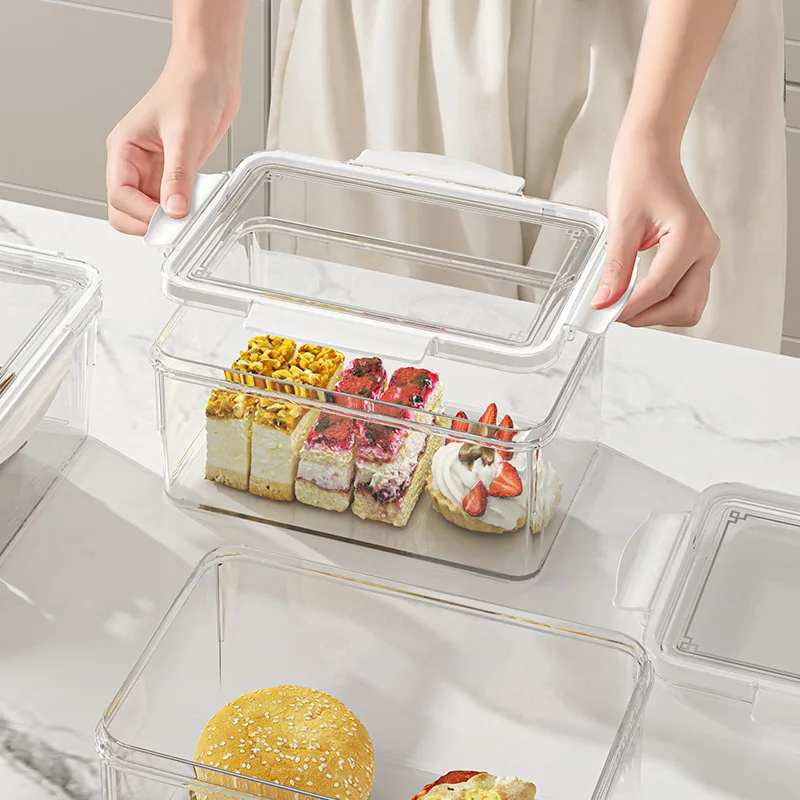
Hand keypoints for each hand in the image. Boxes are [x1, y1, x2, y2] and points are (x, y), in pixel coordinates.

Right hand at [106, 58, 239, 234]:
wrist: (211, 73)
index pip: (119, 196)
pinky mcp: (174, 174)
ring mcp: (154, 170)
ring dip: (167, 218)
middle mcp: (134, 163)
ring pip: (149, 210)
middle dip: (147, 222)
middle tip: (175, 226)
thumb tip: (174, 211)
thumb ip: (178, 177)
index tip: (168, 221)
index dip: (141, 214)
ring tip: (190, 214)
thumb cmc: (190, 88)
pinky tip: (197, 204)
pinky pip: (172, 203)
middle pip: (125, 210)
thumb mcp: (184, 135)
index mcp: (123, 149)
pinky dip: (183, 210)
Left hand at [591, 130, 719, 327]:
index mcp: (690, 238)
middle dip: (647, 315)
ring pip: (688, 305)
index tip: (604, 312)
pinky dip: (662, 302)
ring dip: (657, 313)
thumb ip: (615, 267)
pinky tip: (637, 296)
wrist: (651, 153)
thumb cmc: (640, 174)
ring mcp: (704, 254)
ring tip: (624, 305)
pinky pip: (685, 293)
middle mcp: (705, 249)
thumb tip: (605, 299)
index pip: (660, 288)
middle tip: (613, 311)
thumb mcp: (621, 223)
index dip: (630, 306)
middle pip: (683, 306)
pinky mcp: (696, 257)